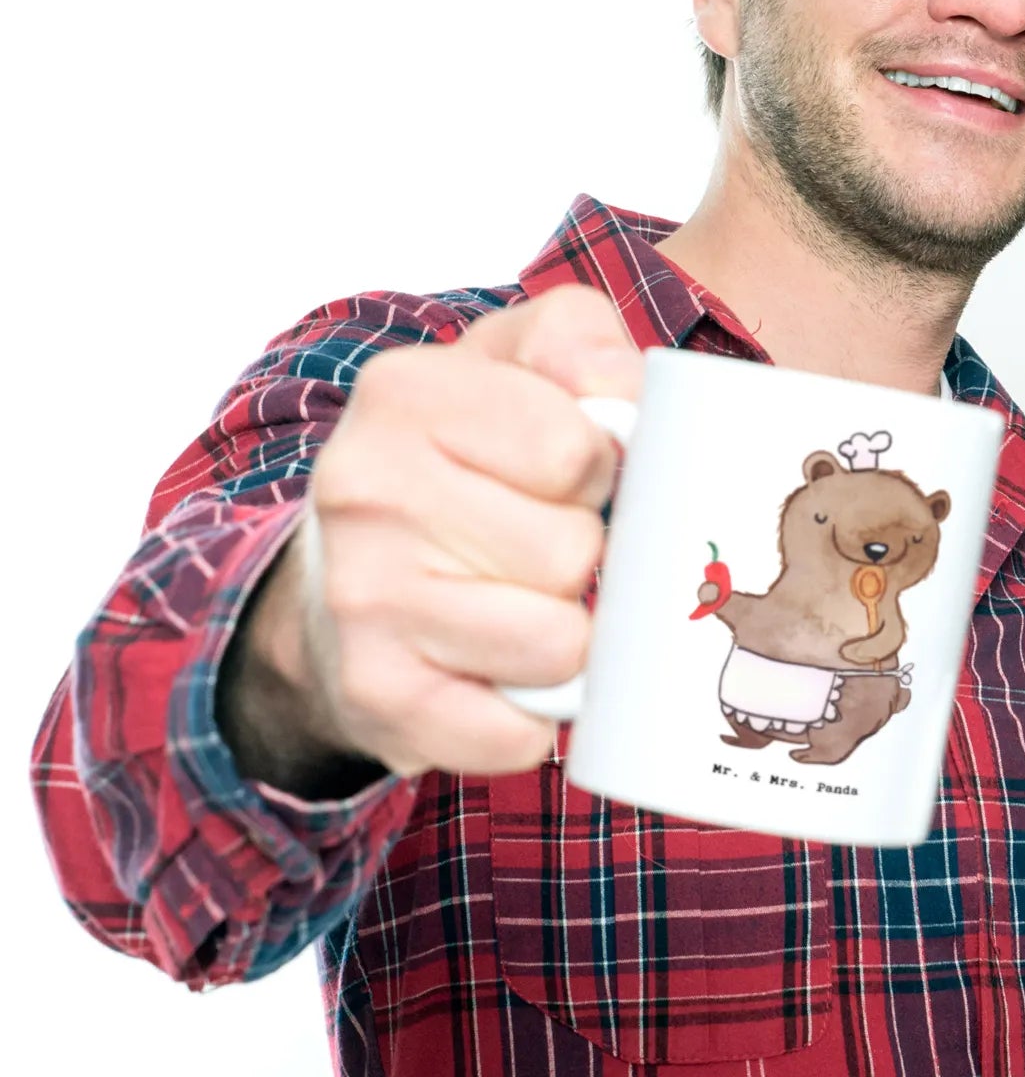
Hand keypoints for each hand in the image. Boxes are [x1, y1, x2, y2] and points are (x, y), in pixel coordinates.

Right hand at [222, 285, 641, 785]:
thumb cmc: (465, 462)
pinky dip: (531, 717)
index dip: (598, 471)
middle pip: (572, 552)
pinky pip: (519, 733)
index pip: (578, 450)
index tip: (561, 475)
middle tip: (533, 545)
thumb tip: (626, 397)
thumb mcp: (518, 365)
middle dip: (581, 556)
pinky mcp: (376, 696)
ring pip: (560, 646)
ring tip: (519, 604)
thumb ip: (582, 343)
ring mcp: (362, 599)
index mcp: (405, 393)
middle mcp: (364, 490)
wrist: (344, 578)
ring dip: (565, 637)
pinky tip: (497, 674)